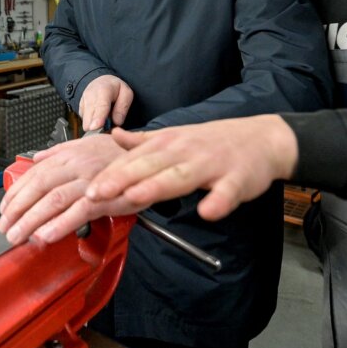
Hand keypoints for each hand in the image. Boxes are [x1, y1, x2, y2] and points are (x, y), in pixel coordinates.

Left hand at [0, 134, 147, 244]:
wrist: (149, 157)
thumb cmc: (117, 154)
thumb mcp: (86, 144)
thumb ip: (59, 152)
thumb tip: (37, 158)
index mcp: (68, 155)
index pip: (34, 175)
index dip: (16, 194)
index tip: (5, 210)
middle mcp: (76, 166)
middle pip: (39, 188)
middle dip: (18, 210)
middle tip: (5, 229)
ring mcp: (90, 181)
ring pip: (54, 200)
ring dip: (32, 220)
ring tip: (18, 236)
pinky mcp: (105, 197)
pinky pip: (79, 212)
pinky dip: (61, 225)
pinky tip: (46, 236)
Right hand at [79, 75, 133, 130]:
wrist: (101, 82)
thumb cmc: (115, 89)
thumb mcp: (126, 93)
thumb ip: (123, 107)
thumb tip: (117, 122)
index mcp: (103, 90)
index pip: (100, 106)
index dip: (98, 118)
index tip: (95, 127)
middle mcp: (90, 95)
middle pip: (89, 116)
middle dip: (95, 126)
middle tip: (107, 130)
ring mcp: (83, 102)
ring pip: (86, 121)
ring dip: (95, 126)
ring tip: (105, 121)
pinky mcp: (80, 110)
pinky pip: (85, 122)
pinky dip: (93, 124)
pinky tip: (99, 119)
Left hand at [86, 114, 298, 220]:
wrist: (261, 138)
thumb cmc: (213, 142)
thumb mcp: (175, 137)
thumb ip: (143, 141)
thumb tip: (114, 136)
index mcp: (167, 144)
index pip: (132, 160)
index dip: (109, 175)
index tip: (86, 189)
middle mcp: (184, 151)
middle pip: (148, 166)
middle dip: (121, 179)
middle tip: (94, 194)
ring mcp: (211, 164)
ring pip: (181, 177)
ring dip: (157, 186)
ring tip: (135, 197)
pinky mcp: (237, 179)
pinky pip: (226, 192)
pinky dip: (218, 201)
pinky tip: (207, 211)